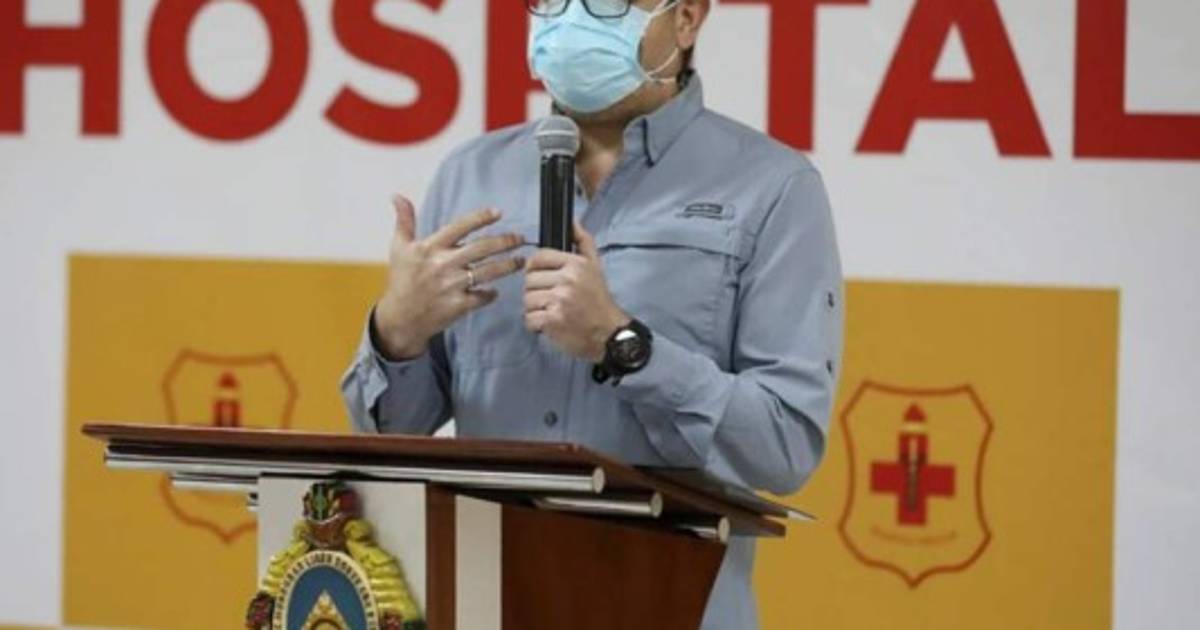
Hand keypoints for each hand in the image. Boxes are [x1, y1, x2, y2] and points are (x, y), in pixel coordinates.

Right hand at [374, 196, 525, 359]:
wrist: (400, 318)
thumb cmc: (401, 280)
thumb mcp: (399, 248)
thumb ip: (404, 221)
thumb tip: (397, 196)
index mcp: (430, 247)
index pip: (460, 226)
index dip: (481, 218)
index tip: (499, 212)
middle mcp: (443, 264)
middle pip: (482, 248)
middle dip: (506, 241)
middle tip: (521, 238)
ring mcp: (452, 286)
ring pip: (488, 272)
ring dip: (508, 265)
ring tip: (521, 261)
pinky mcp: (458, 306)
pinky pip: (483, 297)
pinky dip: (491, 294)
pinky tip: (496, 290)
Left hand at [524, 221, 629, 361]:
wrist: (609, 333)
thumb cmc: (599, 300)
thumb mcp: (595, 266)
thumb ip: (583, 241)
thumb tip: (572, 221)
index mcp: (575, 264)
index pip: (538, 258)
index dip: (536, 269)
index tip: (544, 279)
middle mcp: (567, 280)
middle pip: (529, 280)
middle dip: (536, 291)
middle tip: (550, 299)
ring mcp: (559, 301)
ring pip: (527, 299)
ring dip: (535, 308)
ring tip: (550, 311)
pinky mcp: (553, 321)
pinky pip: (529, 318)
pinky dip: (535, 324)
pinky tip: (549, 324)